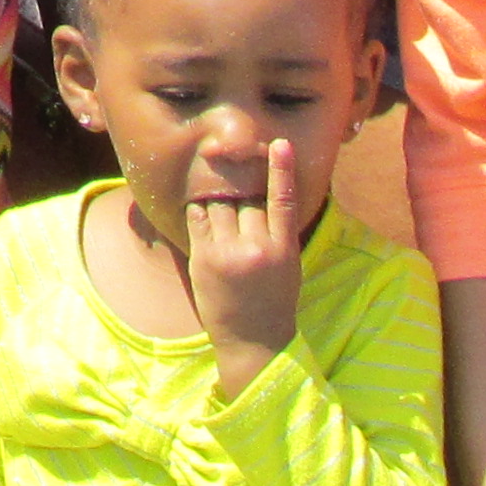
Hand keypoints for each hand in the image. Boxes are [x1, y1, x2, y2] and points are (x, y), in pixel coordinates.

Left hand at [182, 138, 306, 375]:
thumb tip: (266, 197)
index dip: (281, 170)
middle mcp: (257, 247)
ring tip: (220, 211)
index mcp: (284, 248)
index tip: (279, 144)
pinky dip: (199, 212)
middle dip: (240, 193)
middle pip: (245, 198)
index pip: (283, 200)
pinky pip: (197, 219)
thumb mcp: (288, 266)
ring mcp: (228, 252)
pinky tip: (204, 217)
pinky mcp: (204, 258)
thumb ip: (278, 233)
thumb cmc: (274, 301)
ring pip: (219, 204)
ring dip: (217, 201)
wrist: (254, 341)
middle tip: (235, 197)